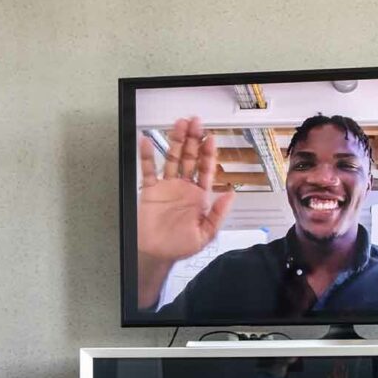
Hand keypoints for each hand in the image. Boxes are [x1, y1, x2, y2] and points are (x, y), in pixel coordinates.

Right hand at [136, 117, 233, 307]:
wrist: (156, 254)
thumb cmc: (179, 247)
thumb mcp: (206, 234)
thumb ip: (218, 214)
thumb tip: (230, 195)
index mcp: (198, 196)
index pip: (206, 169)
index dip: (209, 153)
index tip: (210, 138)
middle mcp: (183, 188)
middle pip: (189, 158)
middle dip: (193, 139)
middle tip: (195, 122)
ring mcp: (167, 187)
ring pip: (172, 158)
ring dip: (175, 141)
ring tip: (179, 125)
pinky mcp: (150, 190)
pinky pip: (149, 169)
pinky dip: (147, 155)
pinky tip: (147, 142)